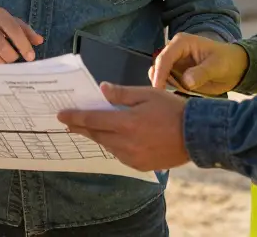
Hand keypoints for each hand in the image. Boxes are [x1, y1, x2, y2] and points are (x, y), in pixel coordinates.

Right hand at [0, 7, 43, 64]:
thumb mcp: (9, 22)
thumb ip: (25, 31)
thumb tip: (39, 41)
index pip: (14, 30)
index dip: (24, 45)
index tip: (30, 57)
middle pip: (3, 48)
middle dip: (12, 57)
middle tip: (13, 58)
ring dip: (2, 64)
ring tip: (3, 61)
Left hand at [56, 83, 190, 171]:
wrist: (195, 135)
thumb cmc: (172, 110)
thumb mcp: (147, 94)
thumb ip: (122, 94)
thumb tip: (102, 89)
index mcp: (127, 123)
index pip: (93, 120)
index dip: (75, 118)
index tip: (61, 115)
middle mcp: (126, 143)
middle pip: (96, 135)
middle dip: (80, 128)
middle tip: (68, 123)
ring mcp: (132, 157)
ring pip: (107, 146)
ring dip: (97, 136)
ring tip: (88, 128)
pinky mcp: (139, 166)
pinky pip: (119, 155)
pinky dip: (113, 145)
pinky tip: (112, 138)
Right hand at [150, 33, 247, 95]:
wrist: (235, 69)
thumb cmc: (227, 61)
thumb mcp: (217, 66)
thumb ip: (201, 73)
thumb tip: (186, 82)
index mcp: (181, 43)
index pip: (164, 58)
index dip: (160, 74)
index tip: (159, 90)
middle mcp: (174, 51)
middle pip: (157, 67)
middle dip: (158, 81)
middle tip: (164, 98)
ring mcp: (174, 64)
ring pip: (159, 77)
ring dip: (164, 88)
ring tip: (174, 99)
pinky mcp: (176, 75)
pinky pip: (167, 84)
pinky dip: (169, 92)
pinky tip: (177, 98)